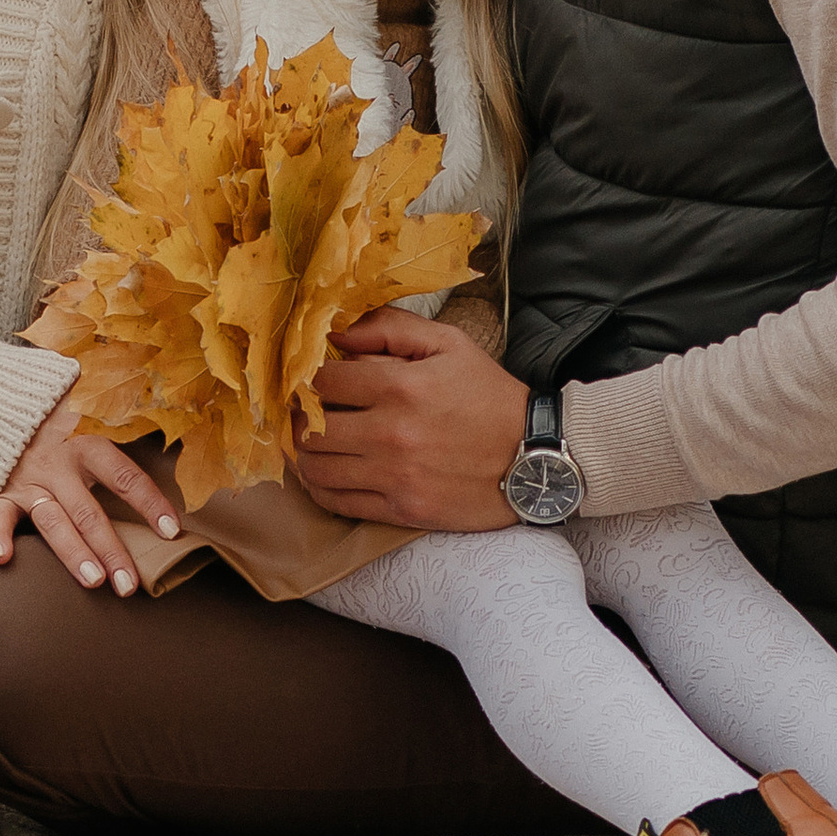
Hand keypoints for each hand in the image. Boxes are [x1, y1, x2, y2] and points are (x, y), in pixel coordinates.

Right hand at [0, 408, 182, 592]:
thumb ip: (133, 433)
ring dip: (72, 552)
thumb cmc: (71, 426)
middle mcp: (59, 463)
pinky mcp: (3, 492)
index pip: (125, 476)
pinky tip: (2, 560)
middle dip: (110, 549)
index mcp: (89, 444)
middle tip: (129, 584)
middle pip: (88, 511)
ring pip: (52, 520)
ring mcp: (30, 479)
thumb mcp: (100, 423)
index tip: (172, 532)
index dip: (149, 503)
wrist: (13, 408)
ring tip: (93, 581)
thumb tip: (186, 432)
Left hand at [292, 307, 528, 529]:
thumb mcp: (449, 344)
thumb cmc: (489, 396)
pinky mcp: (401, 509)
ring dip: (307, 453)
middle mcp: (391, 433)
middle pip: (309, 428)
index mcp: (401, 386)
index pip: (322, 380)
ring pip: (316, 468)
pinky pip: (337, 502)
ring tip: (318, 440)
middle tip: (308, 411)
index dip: (309, 376)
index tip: (314, 378)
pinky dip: (322, 488)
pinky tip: (330, 472)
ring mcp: (394, 476)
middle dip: (302, 416)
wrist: (534, 456)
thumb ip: (390, 326)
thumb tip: (336, 329)